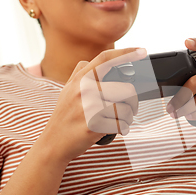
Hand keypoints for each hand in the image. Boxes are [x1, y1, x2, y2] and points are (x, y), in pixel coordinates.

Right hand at [39, 47, 145, 163]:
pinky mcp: (93, 125)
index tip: (142, 51)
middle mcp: (85, 90)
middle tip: (130, 109)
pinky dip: (124, 129)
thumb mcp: (67, 90)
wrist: (53, 143)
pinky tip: (117, 130)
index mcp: (81, 79)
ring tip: (120, 121)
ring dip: (129, 118)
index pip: (106, 59)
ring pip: (127, 109)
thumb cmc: (64, 116)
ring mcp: (89, 107)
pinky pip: (122, 124)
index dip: (126, 53)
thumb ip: (80, 74)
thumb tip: (92, 61)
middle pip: (127, 89)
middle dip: (133, 102)